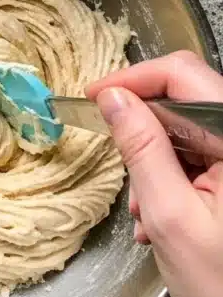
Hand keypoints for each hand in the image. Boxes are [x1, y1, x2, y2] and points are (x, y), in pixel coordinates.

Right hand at [87, 50, 222, 296]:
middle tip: (118, 166)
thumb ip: (142, 149)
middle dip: (143, 130)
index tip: (93, 98)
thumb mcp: (171, 217)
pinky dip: (173, 180)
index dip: (133, 80)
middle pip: (187, 99)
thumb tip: (113, 99)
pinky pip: (202, 157)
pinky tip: (161, 220)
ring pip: (191, 130)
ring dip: (156, 162)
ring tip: (144, 214)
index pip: (183, 75)